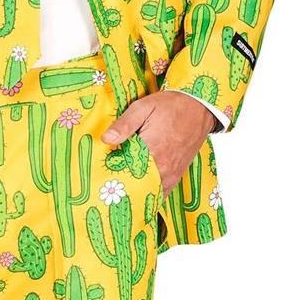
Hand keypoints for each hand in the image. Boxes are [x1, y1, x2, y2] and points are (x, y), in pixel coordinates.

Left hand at [101, 92, 215, 199]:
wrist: (198, 107)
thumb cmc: (170, 106)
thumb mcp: (143, 107)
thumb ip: (124, 124)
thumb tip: (106, 139)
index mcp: (151, 151)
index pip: (126, 172)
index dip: (111, 175)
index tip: (100, 176)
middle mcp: (163, 167)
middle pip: (136, 186)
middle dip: (121, 186)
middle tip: (106, 185)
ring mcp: (171, 174)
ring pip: (149, 192)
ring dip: (135, 191)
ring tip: (121, 188)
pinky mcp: (177, 175)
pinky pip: (161, 192)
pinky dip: (150, 193)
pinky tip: (139, 190)